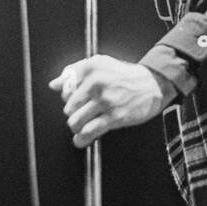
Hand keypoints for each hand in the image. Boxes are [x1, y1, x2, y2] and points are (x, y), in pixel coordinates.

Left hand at [48, 55, 170, 147]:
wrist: (153, 84)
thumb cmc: (126, 76)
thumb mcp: (101, 65)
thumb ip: (75, 72)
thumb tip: (54, 84)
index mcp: (91, 68)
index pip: (65, 87)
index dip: (68, 97)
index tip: (76, 100)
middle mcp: (96, 82)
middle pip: (68, 107)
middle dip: (73, 113)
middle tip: (83, 113)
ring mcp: (105, 100)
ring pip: (75, 121)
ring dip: (76, 127)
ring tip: (81, 126)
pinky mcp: (114, 116)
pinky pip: (90, 131)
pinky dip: (82, 139)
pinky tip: (81, 140)